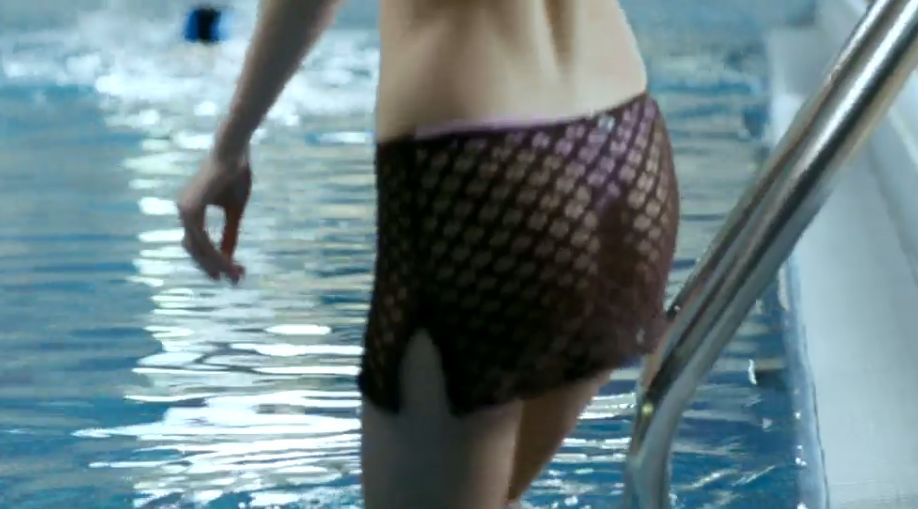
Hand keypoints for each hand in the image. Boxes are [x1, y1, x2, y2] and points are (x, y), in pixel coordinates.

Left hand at [177, 150, 251, 283]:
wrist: (234, 151)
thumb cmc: (235, 174)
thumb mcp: (234, 210)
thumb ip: (229, 233)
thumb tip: (228, 256)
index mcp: (191, 210)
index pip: (198, 244)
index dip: (213, 260)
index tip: (231, 273)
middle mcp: (184, 211)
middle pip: (195, 251)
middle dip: (214, 268)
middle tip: (234, 280)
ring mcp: (185, 210)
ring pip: (198, 249)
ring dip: (217, 264)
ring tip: (235, 275)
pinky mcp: (192, 208)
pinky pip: (202, 240)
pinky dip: (216, 253)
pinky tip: (229, 262)